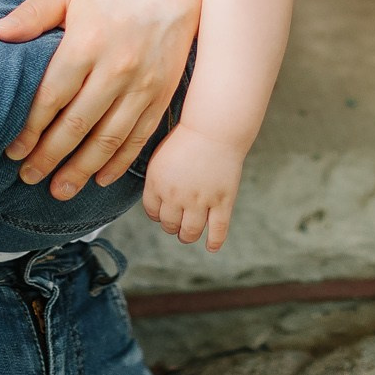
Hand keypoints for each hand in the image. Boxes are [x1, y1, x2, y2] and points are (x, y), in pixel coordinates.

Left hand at [0, 0, 202, 197]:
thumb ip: (33, 12)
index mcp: (87, 41)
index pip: (51, 98)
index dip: (29, 130)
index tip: (12, 150)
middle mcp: (116, 68)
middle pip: (77, 126)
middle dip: (49, 158)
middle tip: (28, 177)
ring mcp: (143, 83)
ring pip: (108, 138)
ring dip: (82, 169)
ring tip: (60, 190)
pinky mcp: (163, 92)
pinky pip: (140, 136)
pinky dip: (120, 161)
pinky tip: (101, 177)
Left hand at [140, 125, 245, 249]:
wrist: (214, 128)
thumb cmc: (187, 137)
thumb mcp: (160, 156)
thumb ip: (156, 180)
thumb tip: (154, 202)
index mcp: (157, 184)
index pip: (152, 212)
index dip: (158, 215)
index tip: (163, 213)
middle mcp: (176, 196)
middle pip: (169, 225)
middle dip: (172, 226)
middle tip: (177, 224)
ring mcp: (200, 201)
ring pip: (190, 232)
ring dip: (187, 236)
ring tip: (188, 234)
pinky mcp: (222, 201)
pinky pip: (217, 230)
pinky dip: (214, 242)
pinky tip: (211, 246)